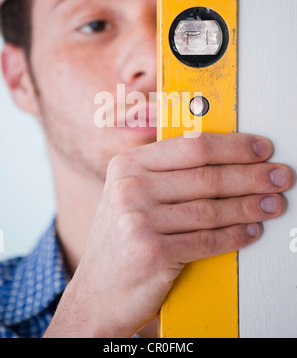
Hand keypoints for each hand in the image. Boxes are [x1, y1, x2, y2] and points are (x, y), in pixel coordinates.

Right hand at [46, 133, 292, 337]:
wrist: (96, 292)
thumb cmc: (121, 240)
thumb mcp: (131, 196)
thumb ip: (166, 174)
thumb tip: (225, 159)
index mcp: (128, 164)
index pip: (192, 146)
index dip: (234, 146)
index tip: (261, 149)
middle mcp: (130, 187)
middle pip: (206, 176)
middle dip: (252, 175)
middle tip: (280, 176)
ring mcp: (138, 219)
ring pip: (211, 209)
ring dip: (250, 206)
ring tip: (273, 204)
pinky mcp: (151, 252)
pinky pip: (207, 240)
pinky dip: (235, 236)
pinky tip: (252, 230)